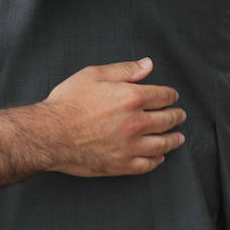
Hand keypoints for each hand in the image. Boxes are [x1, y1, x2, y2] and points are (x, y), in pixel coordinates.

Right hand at [41, 58, 185, 176]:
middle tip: (180, 116)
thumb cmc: (67, 103)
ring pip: (162, 144)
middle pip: (167, 120)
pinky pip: (147, 164)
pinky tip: (159, 156)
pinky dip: (157, 160)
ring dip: (173, 139)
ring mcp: (130, 146)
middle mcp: (136, 123)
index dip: (171, 95)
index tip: (172, 97)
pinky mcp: (121, 165)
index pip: (163, 96)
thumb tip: (147, 65)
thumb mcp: (94, 75)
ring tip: (178, 137)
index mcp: (132, 97)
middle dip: (176, 116)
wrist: (49, 134)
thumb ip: (124, 70)